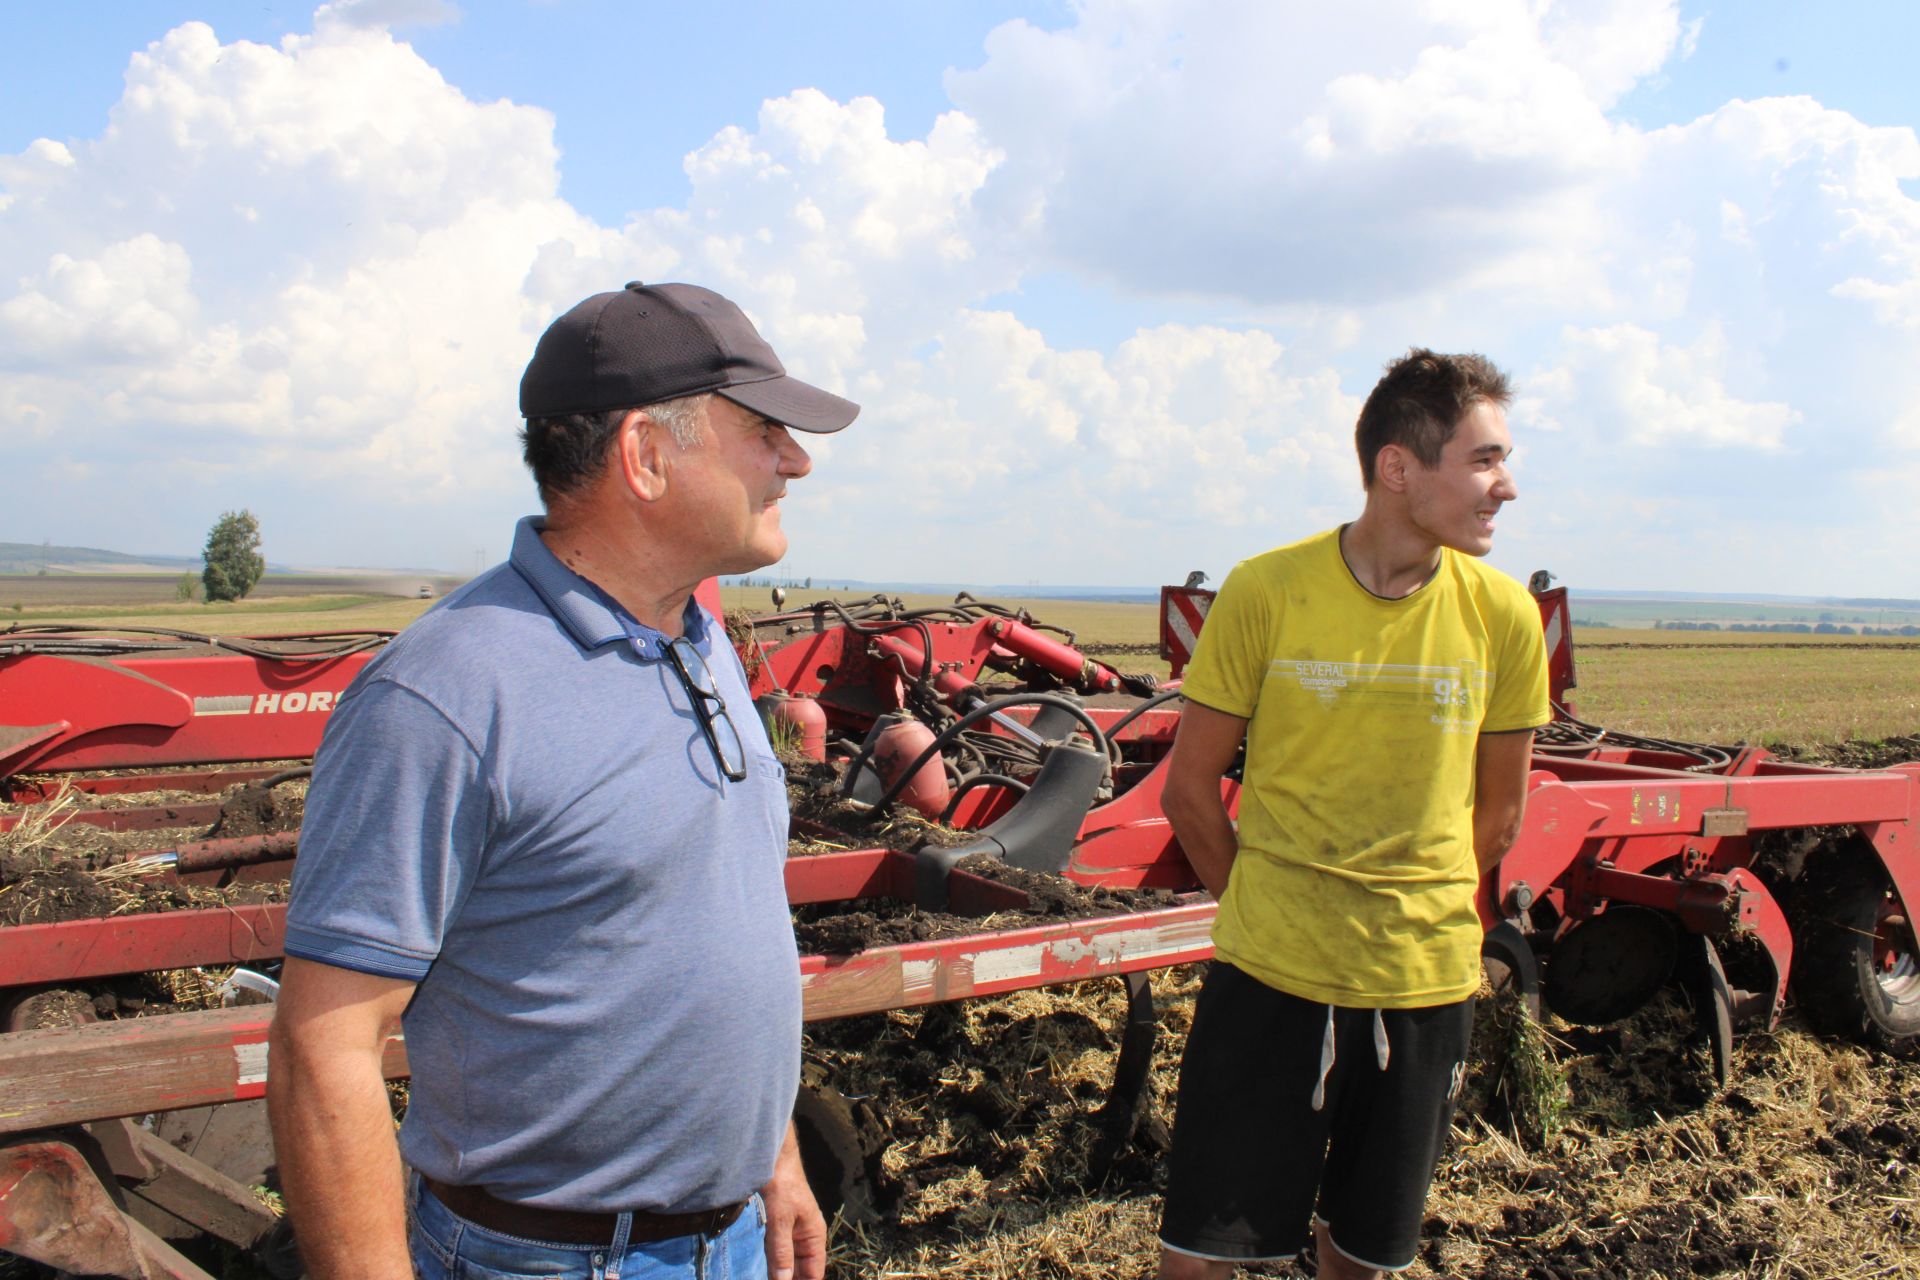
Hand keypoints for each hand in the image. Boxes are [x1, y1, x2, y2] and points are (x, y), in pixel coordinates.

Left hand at [760, 1124, 825, 1279]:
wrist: (773, 1159)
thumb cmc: (783, 1186)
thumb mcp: (780, 1220)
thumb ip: (781, 1252)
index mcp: (814, 1237)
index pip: (814, 1275)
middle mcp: (806, 1239)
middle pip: (799, 1271)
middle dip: (787, 1279)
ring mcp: (792, 1234)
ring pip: (786, 1263)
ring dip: (777, 1274)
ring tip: (763, 1278)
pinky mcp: (778, 1229)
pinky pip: (776, 1252)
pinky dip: (770, 1263)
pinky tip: (760, 1271)